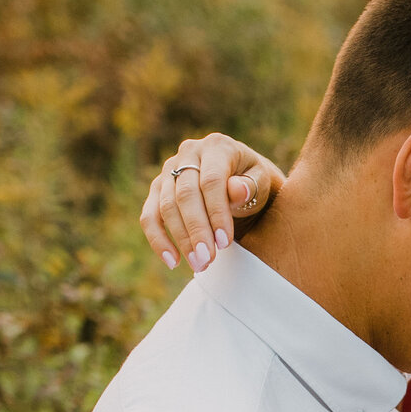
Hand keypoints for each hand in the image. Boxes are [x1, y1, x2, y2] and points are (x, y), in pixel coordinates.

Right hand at [141, 133, 284, 272]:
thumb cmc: (253, 183)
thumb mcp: (261, 182)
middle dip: (196, 230)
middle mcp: (188, 153)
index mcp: (217, 146)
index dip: (216, 213)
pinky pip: (149, 216)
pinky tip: (173, 262)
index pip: (211, 180)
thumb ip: (251, 185)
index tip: (225, 243)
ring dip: (181, 239)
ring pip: (166, 207)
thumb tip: (237, 190)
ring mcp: (169, 170)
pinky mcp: (157, 189)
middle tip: (207, 260)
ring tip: (198, 265)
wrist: (240, 180)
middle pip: (185, 194)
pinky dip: (158, 240)